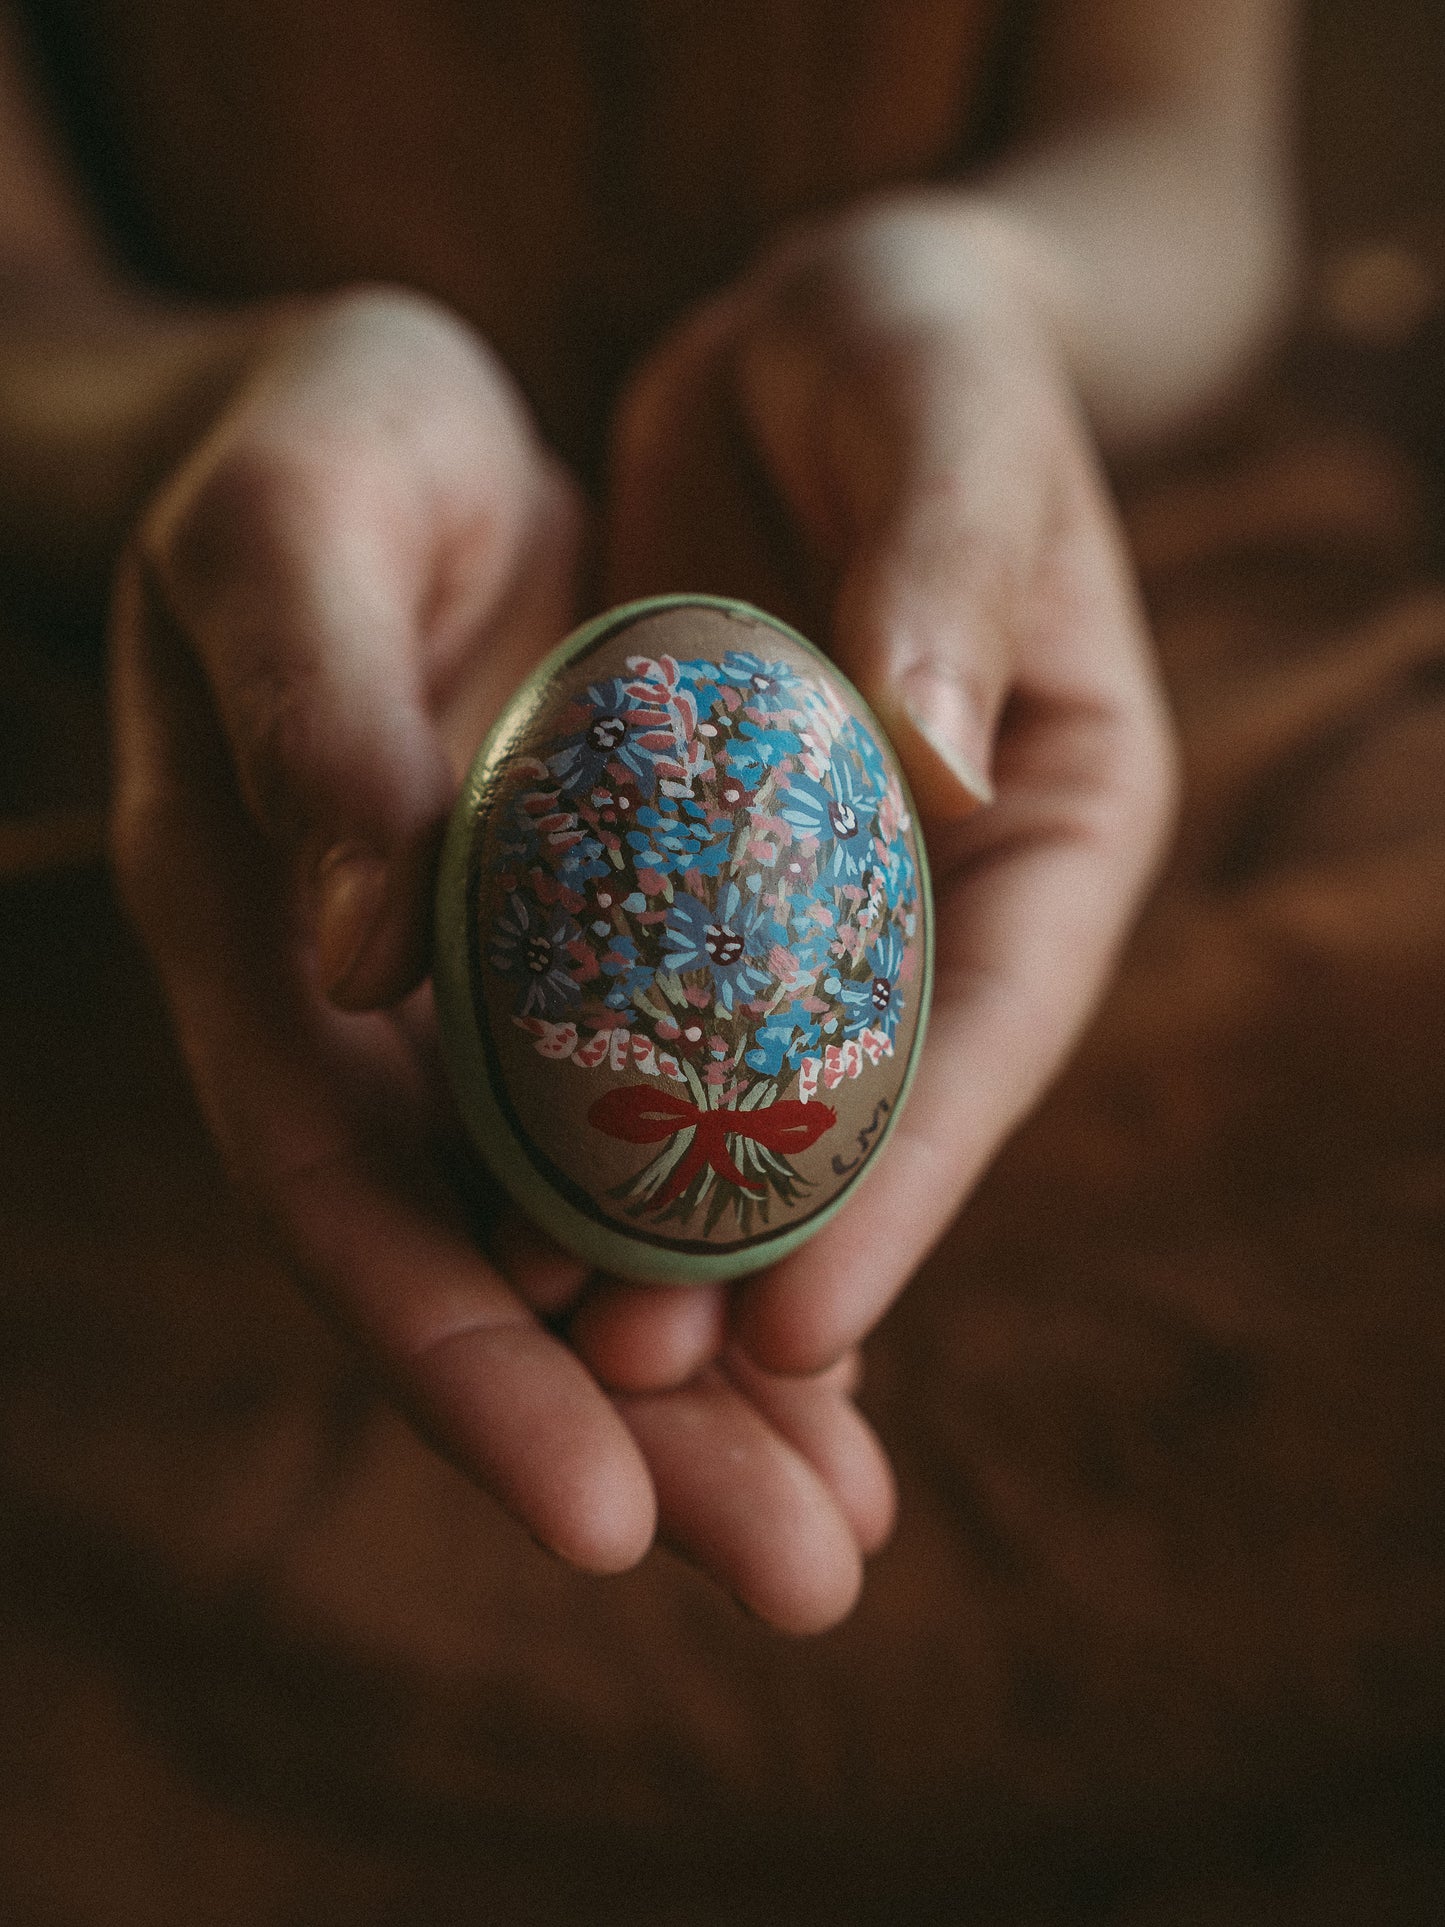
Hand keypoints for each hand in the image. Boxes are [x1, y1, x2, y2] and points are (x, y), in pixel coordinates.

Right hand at [109, 286, 890, 1632]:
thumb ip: (308, 710)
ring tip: (848, 1528)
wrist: (369, 426)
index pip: (344, 1193)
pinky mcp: (576, 958)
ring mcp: (474, 999)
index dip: (454, 1361)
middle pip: (484, 1272)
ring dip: (712, 1390)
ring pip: (582, 1236)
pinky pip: (656, 1130)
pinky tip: (840, 1348)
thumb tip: (363, 940)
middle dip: (630, 1440)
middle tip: (801, 1584)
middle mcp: (363, 1012)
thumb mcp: (292, 526)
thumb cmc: (311, 450)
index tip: (598, 1513)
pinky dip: (742, 1241)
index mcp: (256, 938)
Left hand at [587, 196, 1176, 1388]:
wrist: (821, 341)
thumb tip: (932, 758)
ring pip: (748, 1089)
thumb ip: (949, 569)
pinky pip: (648, 1006)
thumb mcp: (949, 418)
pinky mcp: (705, 869)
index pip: (992, 1031)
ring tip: (549, 1334)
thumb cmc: (923, 356)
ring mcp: (820, 888)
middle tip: (637, 1371)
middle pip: (865, 1105)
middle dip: (761, 1250)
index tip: (802, 1321)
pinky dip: (584, 1106)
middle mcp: (945, 884)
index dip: (905, 1184)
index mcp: (1061, 815)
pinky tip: (498, 1204)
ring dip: (657, 1214)